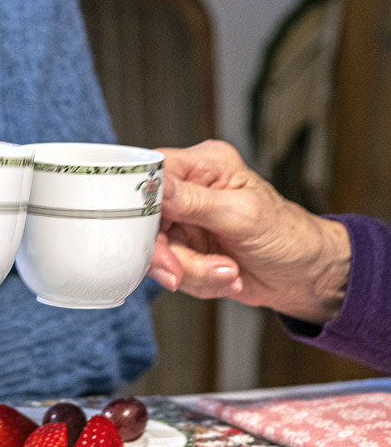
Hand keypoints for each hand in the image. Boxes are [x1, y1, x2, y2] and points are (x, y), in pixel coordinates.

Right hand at [147, 140, 349, 323]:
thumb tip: (156, 186)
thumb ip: (194, 202)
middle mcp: (189, 190)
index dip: (141, 201)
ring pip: (157, 251)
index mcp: (204, 165)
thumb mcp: (242, 216)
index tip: (149, 230)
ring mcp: (185, 222)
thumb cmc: (289, 237)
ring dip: (191, 271)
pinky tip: (225, 276)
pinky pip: (170, 270)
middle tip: (183, 270)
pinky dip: (197, 281)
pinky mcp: (184, 249)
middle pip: (147, 219)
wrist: (305, 276)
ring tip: (227, 272)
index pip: (153, 172)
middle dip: (170, 253)